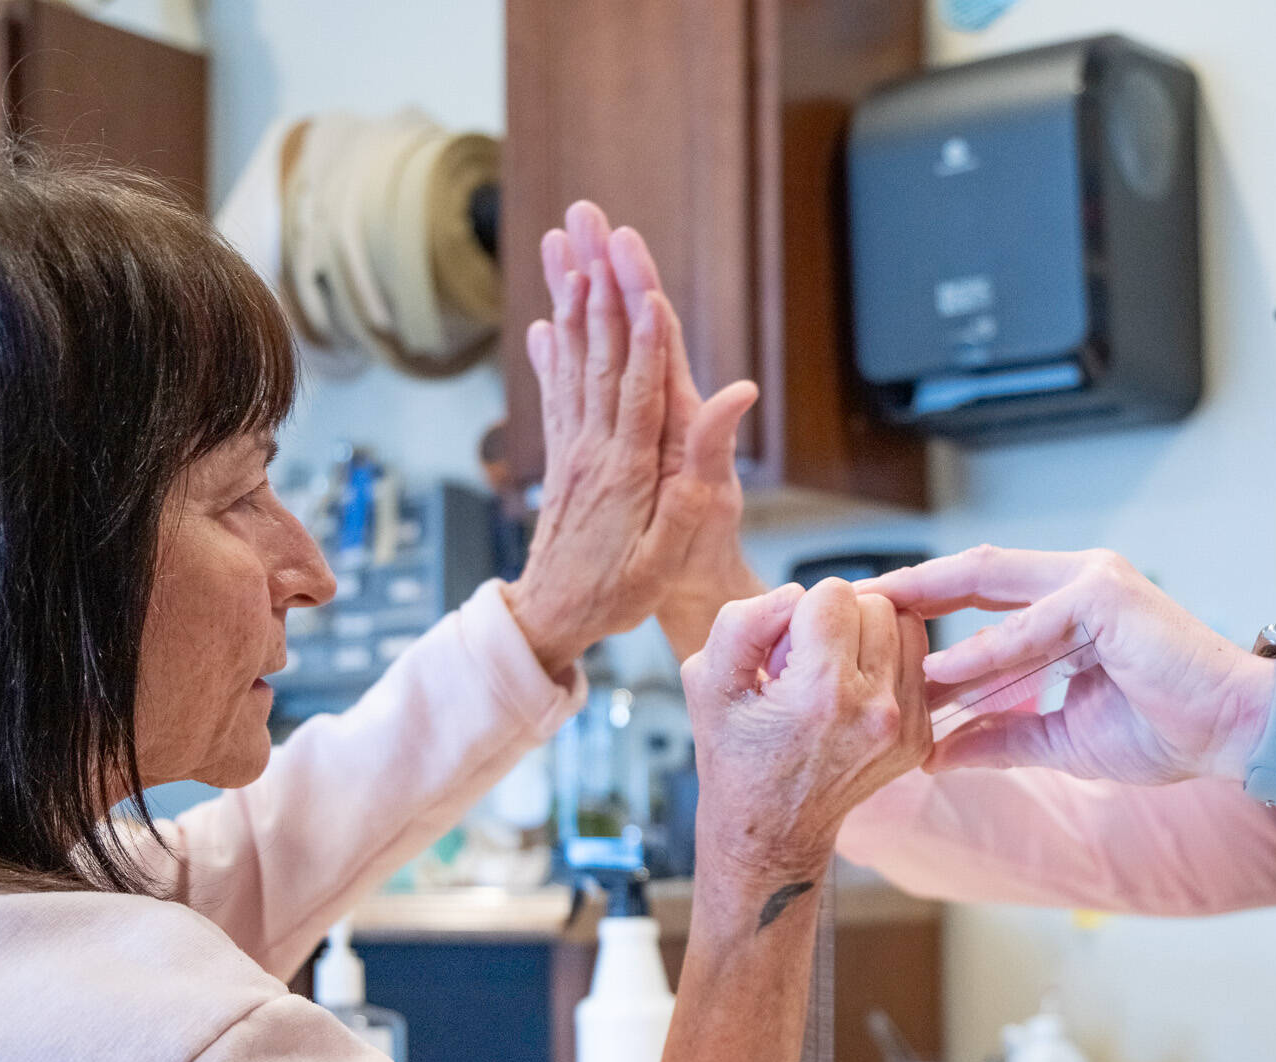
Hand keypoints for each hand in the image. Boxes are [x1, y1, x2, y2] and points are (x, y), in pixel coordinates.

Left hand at [502, 202, 758, 674]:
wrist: (553, 618)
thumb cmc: (621, 592)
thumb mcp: (670, 550)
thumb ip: (696, 480)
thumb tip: (729, 409)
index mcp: (629, 469)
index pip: (640, 386)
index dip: (645, 332)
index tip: (642, 280)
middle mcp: (595, 447)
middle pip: (602, 353)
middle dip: (600, 286)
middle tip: (591, 230)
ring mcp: (573, 448)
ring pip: (575, 361)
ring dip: (572, 301)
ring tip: (565, 250)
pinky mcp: (562, 457)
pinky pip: (558, 392)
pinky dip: (553, 352)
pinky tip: (547, 321)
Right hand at [683, 579, 931, 889]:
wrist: (772, 832)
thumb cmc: (736, 758)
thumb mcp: (707, 683)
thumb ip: (743, 623)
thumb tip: (793, 595)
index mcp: (823, 694)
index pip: (833, 593)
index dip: (799, 613)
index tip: (782, 652)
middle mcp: (876, 710)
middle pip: (876, 604)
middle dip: (838, 620)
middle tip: (805, 664)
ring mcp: (906, 727)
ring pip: (906, 625)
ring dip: (869, 636)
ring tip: (831, 674)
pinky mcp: (921, 737)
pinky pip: (918, 662)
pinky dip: (886, 665)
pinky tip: (851, 695)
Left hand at [861, 546, 1267, 785]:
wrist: (1234, 735)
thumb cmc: (1165, 731)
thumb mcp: (1058, 740)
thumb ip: (999, 738)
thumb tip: (933, 755)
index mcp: (1067, 604)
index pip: (976, 593)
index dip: (920, 604)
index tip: (866, 624)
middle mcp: (1077, 580)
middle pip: (972, 573)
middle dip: (909, 588)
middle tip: (848, 604)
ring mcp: (1094, 581)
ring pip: (993, 591)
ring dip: (932, 612)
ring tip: (872, 624)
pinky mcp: (1109, 598)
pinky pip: (1033, 625)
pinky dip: (985, 649)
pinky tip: (941, 670)